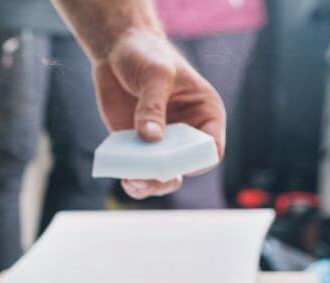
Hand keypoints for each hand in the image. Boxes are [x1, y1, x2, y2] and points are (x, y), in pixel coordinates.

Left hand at [93, 29, 225, 198]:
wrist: (118, 51)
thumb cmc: (147, 55)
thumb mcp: (155, 75)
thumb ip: (152, 106)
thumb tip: (151, 139)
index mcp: (205, 113)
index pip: (211, 148)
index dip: (197, 161)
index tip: (176, 161)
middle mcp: (186, 132)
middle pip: (185, 167)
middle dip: (168, 176)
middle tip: (148, 177)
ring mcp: (161, 141)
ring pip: (162, 175)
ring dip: (149, 184)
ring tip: (131, 182)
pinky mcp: (136, 144)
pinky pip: (138, 168)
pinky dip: (131, 177)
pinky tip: (121, 176)